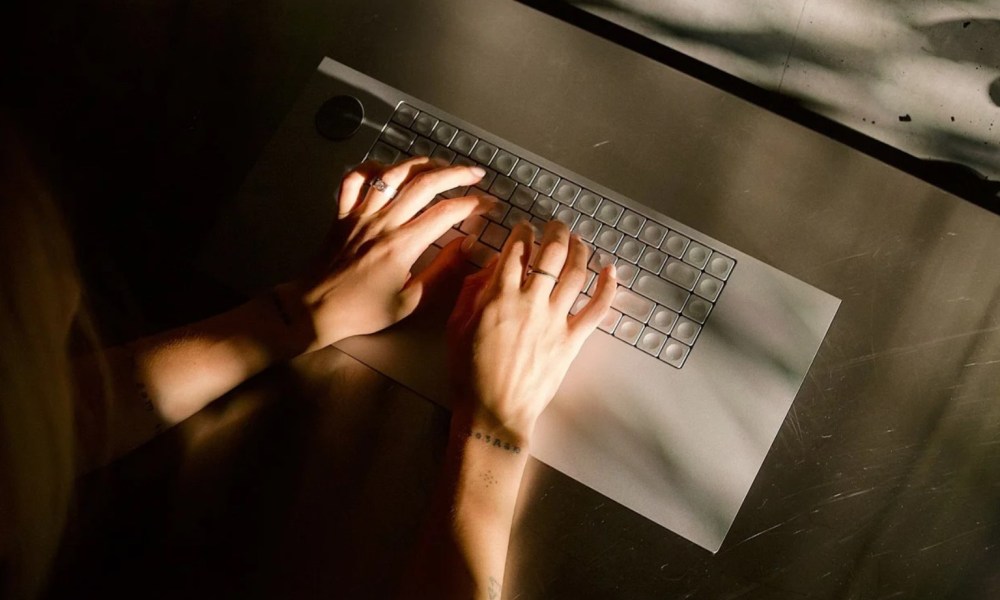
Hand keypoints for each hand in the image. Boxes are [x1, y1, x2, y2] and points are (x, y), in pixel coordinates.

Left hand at [278, 156, 493, 350]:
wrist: (315, 309)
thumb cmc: (364, 311)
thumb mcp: (410, 302)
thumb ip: (441, 272)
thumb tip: (467, 246)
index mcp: (402, 246)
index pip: (446, 214)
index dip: (472, 205)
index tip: (488, 204)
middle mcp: (383, 222)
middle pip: (424, 184)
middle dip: (456, 174)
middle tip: (475, 174)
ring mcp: (360, 214)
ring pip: (393, 174)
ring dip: (421, 164)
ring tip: (441, 165)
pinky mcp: (342, 213)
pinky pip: (354, 179)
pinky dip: (371, 167)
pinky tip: (388, 168)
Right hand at [446, 219, 616, 442]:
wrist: (493, 411)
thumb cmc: (468, 370)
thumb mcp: (457, 324)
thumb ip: (474, 290)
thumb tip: (493, 265)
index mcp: (499, 295)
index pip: (516, 250)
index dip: (522, 232)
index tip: (524, 227)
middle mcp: (531, 301)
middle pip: (551, 254)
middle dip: (556, 232)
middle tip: (556, 226)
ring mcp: (555, 320)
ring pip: (576, 273)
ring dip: (580, 251)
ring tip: (578, 241)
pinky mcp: (572, 340)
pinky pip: (597, 308)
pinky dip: (607, 287)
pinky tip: (611, 270)